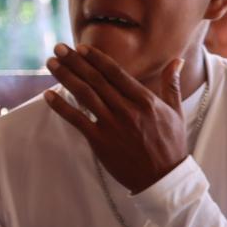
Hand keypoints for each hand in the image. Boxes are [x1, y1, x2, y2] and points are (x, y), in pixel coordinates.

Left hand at [44, 44, 187, 193]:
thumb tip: (177, 60)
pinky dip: (61, 106)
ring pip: (84, 95)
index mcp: (145, 100)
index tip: (81, 47)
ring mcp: (112, 125)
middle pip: (95, 80)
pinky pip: (77, 120)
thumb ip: (171, 84)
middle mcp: (127, 110)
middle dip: (75, 61)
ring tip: (51, 63)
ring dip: (66, 77)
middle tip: (58, 47)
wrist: (163, 178)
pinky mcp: (100, 142)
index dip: (96, 58)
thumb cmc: (171, 144)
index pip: (115, 73)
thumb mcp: (176, 112)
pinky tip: (48, 95)